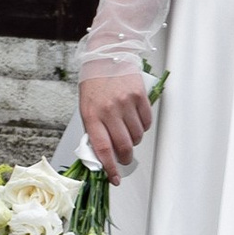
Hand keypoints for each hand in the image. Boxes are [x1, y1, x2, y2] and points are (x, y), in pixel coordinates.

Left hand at [79, 58, 152, 176]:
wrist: (106, 55)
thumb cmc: (94, 83)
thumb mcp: (87, 108)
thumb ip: (95, 130)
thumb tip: (104, 154)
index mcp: (92, 115)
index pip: (102, 149)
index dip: (110, 168)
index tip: (115, 179)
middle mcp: (109, 110)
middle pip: (123, 146)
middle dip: (125, 158)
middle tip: (124, 158)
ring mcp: (126, 103)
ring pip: (137, 136)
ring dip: (134, 141)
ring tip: (128, 132)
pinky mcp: (140, 96)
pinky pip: (146, 122)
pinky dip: (143, 127)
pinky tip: (136, 121)